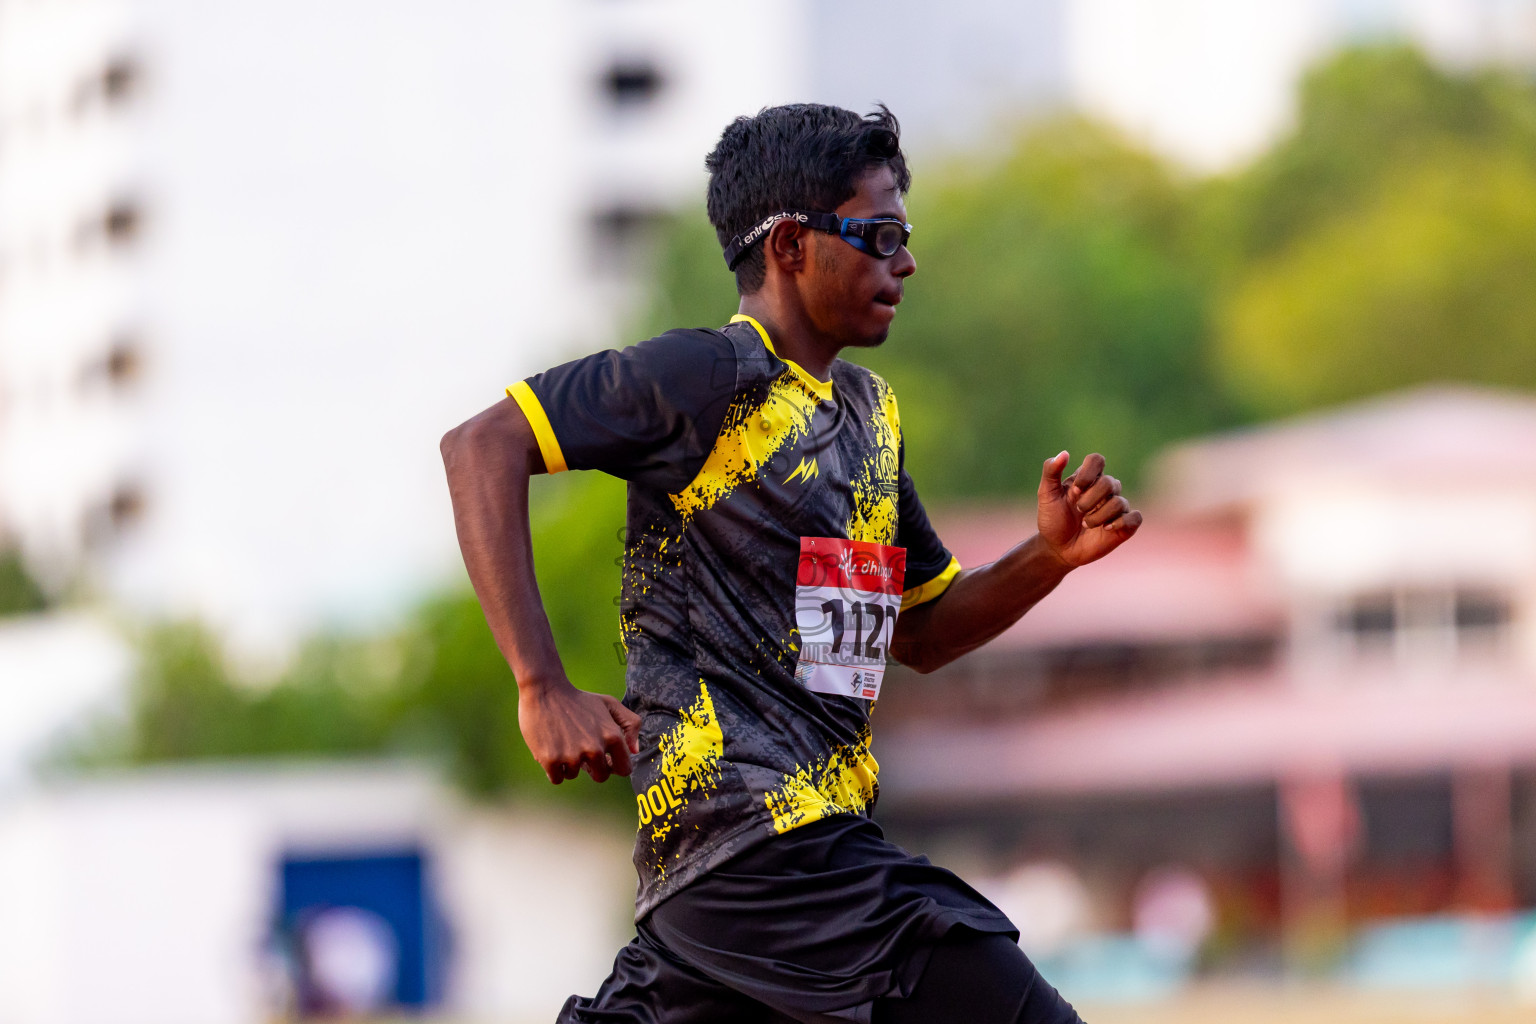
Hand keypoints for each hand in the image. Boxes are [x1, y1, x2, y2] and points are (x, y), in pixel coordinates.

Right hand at [518, 681, 641, 783]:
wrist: (545, 692)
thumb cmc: (578, 699)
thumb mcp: (609, 703)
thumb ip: (630, 724)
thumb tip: (634, 751)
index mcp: (612, 736)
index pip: (624, 769)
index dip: (615, 765)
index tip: (606, 759)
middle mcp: (595, 749)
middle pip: (600, 777)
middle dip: (592, 768)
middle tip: (581, 751)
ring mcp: (573, 756)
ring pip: (574, 775)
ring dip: (569, 764)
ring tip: (563, 742)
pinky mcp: (551, 760)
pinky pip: (557, 778)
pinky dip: (553, 768)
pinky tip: (551, 749)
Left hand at [1036, 451, 1142, 568]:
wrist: (1058, 548)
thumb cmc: (1053, 519)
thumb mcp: (1046, 495)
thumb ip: (1051, 471)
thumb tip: (1064, 453)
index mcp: (1088, 478)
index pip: (1097, 460)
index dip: (1088, 473)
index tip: (1075, 489)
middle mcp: (1105, 490)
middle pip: (1109, 482)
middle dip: (1090, 499)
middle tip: (1078, 510)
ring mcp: (1116, 507)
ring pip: (1119, 502)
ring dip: (1099, 516)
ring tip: (1086, 525)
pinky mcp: (1125, 525)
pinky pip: (1135, 517)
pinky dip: (1121, 522)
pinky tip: (1106, 528)